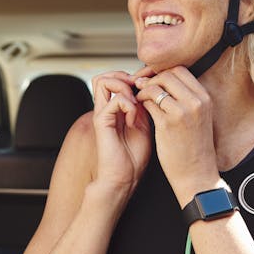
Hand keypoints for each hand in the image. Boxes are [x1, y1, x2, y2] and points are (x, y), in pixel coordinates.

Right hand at [91, 68, 152, 198]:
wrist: (125, 178)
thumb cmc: (135, 156)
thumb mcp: (145, 124)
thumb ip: (144, 106)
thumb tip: (151, 88)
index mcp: (116, 108)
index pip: (115, 79)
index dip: (132, 77)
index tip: (148, 86)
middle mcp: (106, 108)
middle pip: (105, 75)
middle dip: (125, 76)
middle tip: (140, 89)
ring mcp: (102, 114)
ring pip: (103, 81)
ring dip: (124, 87)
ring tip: (137, 102)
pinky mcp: (101, 123)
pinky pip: (113, 100)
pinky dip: (127, 105)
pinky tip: (134, 119)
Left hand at [135, 67, 221, 205]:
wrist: (197, 174)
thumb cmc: (195, 146)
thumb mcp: (199, 117)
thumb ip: (186, 98)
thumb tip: (165, 80)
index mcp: (205, 98)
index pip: (181, 71)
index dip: (163, 72)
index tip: (153, 80)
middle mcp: (196, 102)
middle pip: (168, 75)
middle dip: (151, 79)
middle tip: (141, 86)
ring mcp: (182, 112)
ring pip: (156, 87)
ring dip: (144, 90)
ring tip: (139, 98)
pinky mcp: (167, 124)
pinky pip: (148, 103)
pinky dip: (140, 102)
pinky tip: (138, 109)